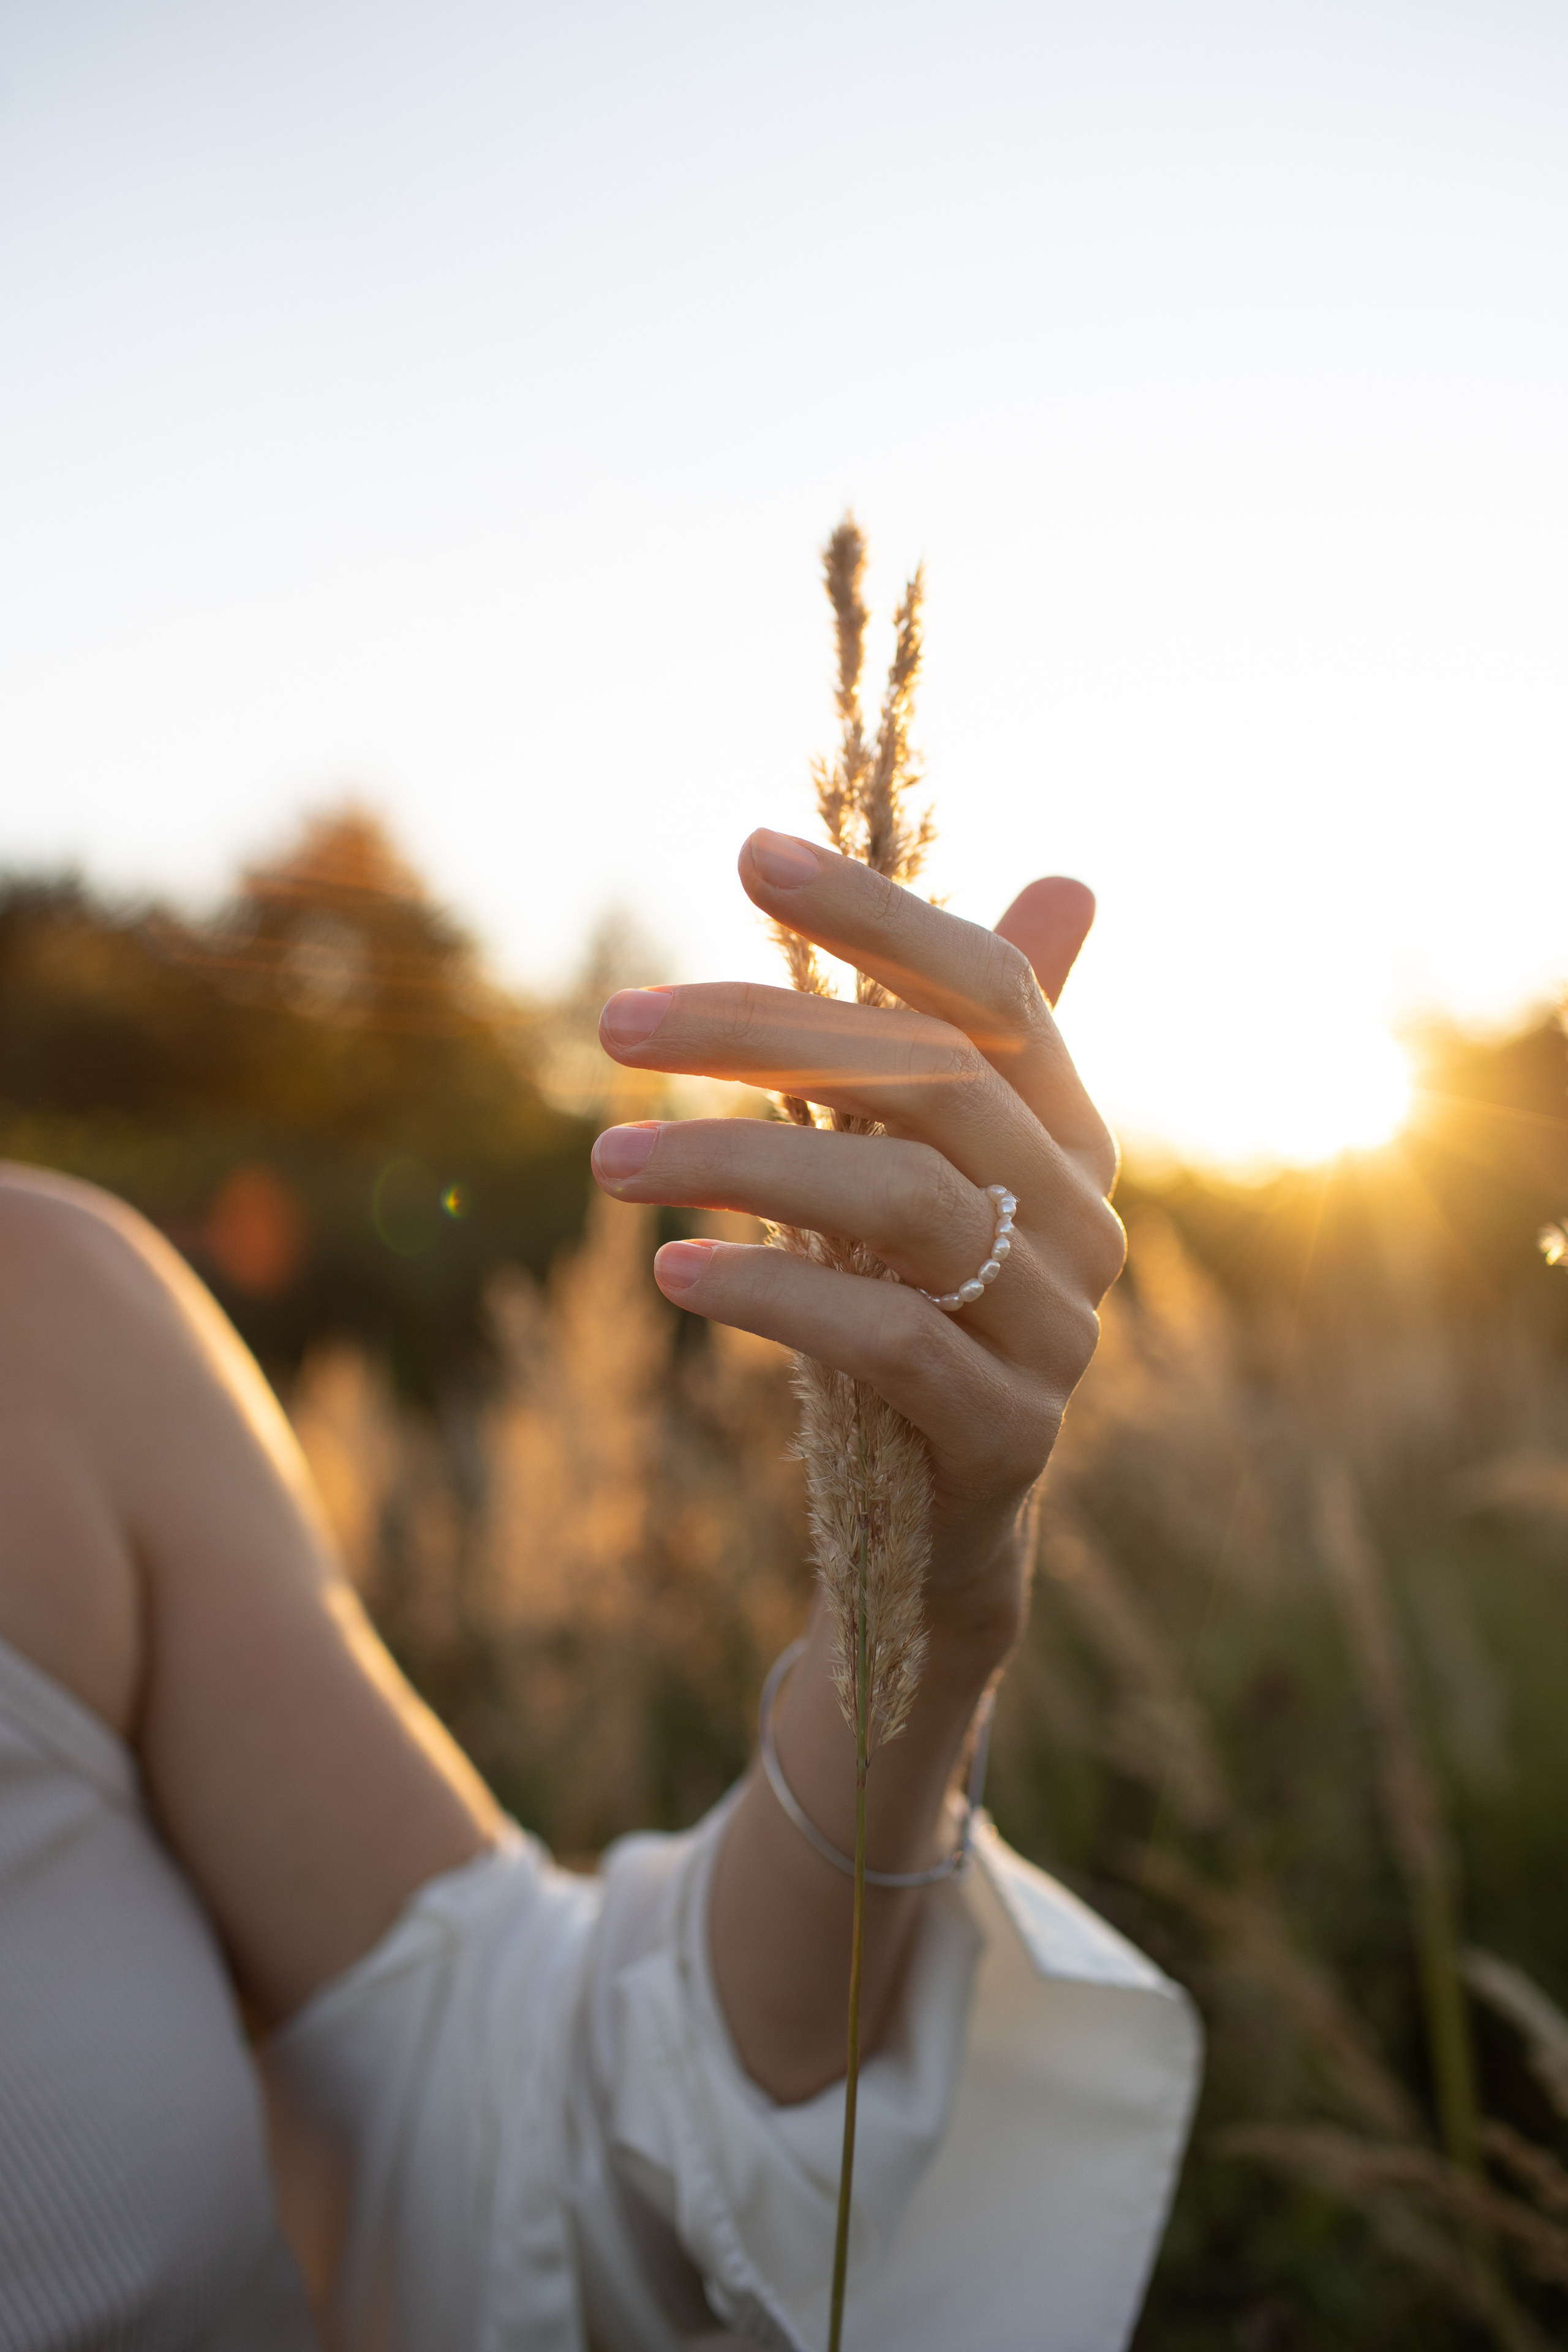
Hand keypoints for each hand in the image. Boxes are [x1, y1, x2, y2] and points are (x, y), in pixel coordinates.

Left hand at [592, 829, 1123, 1604]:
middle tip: (614, 1023)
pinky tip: (671, 1274)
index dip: (878, 914)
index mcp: (1066, 1135)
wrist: (933, 1532)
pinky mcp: (1006, 1436)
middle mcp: (1082, 1218)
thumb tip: (1072, 879)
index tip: (746, 853)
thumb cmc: (915, 1316)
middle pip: (932, 1081)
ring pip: (905, 1204)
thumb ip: (970, 1044)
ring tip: (606, 1160)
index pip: (991, 988)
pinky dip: (774, 1295)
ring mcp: (1059, 1331)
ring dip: (740, 1165)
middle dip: (764, 1033)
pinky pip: (892, 1343)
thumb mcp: (930, 1174)